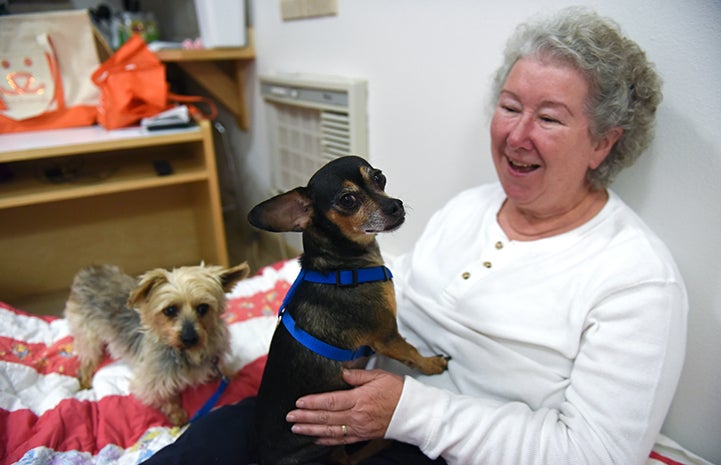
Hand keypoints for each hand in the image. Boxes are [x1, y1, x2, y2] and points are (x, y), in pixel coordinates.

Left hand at [285, 368, 403, 444]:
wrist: (414, 411)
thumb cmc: (398, 391)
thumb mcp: (379, 376)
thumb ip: (358, 375)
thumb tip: (342, 373)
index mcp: (360, 399)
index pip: (331, 401)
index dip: (313, 402)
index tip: (299, 401)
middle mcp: (357, 415)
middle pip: (326, 417)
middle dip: (306, 417)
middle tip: (289, 417)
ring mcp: (360, 427)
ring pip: (330, 431)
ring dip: (311, 430)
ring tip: (296, 429)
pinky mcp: (364, 435)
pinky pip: (342, 440)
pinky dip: (327, 440)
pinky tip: (316, 439)